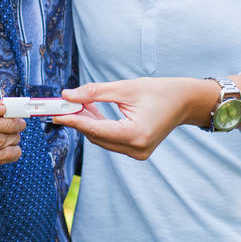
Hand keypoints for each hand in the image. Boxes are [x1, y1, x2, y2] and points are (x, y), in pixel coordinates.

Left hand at [54, 77, 210, 160]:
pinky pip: (110, 141)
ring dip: (88, 124)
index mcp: (136, 134)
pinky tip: (91, 112)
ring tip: (78, 104)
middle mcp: (137, 149)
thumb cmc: (159, 91)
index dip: (73, 121)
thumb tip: (67, 95)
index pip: (95, 129)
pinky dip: (99, 128)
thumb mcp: (125, 88)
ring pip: (101, 140)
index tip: (55, 113)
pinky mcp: (137, 151)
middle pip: (96, 137)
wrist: (185, 101)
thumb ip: (94, 93)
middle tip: (63, 104)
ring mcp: (138, 153)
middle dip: (78, 120)